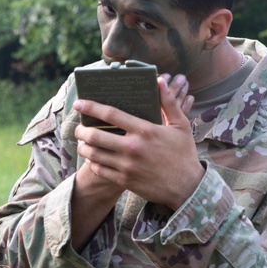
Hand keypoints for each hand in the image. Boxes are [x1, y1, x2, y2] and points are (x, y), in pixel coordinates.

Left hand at [74, 74, 203, 210]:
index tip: (79, 103)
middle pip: (95, 136)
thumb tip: (159, 80)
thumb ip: (168, 102)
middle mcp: (133, 148)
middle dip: (81, 131)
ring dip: (83, 147)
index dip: (91, 107)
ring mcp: (127, 166)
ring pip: (94, 155)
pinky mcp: (125, 181)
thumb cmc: (184, 154)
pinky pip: (100, 171)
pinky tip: (92, 159)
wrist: (188, 187)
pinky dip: (92, 163)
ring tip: (82, 143)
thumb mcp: (181, 125)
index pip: (111, 114)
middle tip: (78, 128)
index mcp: (145, 130)